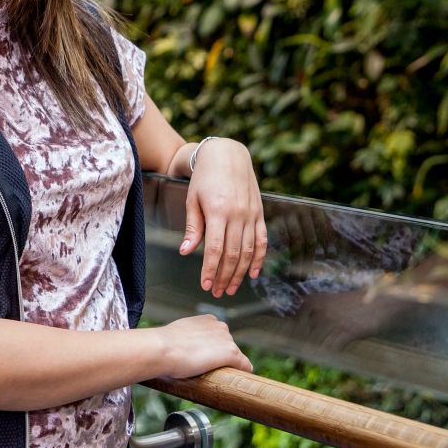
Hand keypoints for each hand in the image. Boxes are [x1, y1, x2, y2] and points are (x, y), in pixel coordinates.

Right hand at [154, 315, 252, 378]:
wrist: (163, 349)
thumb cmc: (165, 343)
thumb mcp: (179, 333)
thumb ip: (187, 337)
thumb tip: (184, 348)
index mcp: (209, 320)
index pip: (219, 337)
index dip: (213, 350)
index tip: (205, 359)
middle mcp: (221, 326)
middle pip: (229, 346)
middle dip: (221, 357)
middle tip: (206, 369)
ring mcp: (228, 340)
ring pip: (236, 357)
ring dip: (228, 366)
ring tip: (213, 375)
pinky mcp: (232, 354)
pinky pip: (246, 366)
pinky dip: (243, 373)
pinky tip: (235, 381)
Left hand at [180, 138, 265, 297]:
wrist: (227, 155)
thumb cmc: (204, 178)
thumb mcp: (193, 200)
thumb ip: (193, 228)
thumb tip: (186, 252)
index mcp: (218, 211)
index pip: (216, 249)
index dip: (211, 270)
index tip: (205, 285)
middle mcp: (237, 214)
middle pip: (233, 254)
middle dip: (224, 277)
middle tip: (216, 292)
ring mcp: (251, 214)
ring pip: (248, 251)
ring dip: (240, 273)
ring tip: (230, 288)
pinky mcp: (259, 213)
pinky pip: (262, 240)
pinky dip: (259, 258)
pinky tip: (254, 274)